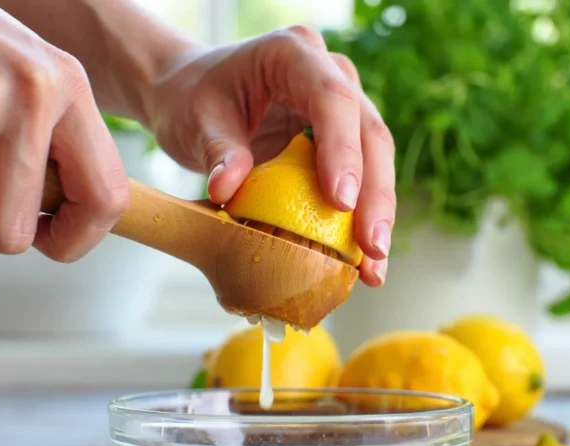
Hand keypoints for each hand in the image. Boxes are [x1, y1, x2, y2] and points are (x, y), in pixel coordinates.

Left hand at [142, 26, 395, 286]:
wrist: (190, 93)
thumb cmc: (192, 98)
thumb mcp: (196, 120)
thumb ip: (218, 151)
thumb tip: (227, 192)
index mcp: (294, 54)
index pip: (332, 98)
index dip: (342, 150)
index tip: (341, 203)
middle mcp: (330, 74)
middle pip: (368, 132)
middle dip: (375, 194)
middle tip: (372, 246)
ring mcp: (343, 106)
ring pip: (377, 157)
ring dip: (378, 214)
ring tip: (373, 267)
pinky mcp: (343, 139)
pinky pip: (363, 177)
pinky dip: (362, 220)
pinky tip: (364, 264)